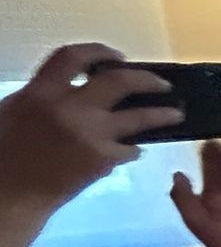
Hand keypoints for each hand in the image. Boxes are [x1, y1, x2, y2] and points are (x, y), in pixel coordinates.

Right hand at [0, 44, 179, 246]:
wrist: (10, 195)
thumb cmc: (6, 151)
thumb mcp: (14, 110)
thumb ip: (45, 94)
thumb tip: (75, 83)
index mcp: (41, 93)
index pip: (74, 57)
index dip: (99, 51)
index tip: (117, 56)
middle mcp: (70, 109)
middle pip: (120, 81)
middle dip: (148, 79)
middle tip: (163, 84)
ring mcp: (91, 135)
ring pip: (141, 118)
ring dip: (163, 114)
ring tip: (177, 113)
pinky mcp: (103, 160)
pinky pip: (130, 149)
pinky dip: (134, 149)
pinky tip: (135, 150)